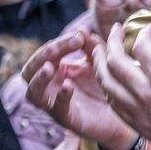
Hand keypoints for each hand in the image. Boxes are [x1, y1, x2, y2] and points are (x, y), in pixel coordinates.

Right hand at [24, 33, 138, 149]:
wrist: (120, 115)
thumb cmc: (103, 87)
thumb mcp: (98, 62)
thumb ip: (91, 47)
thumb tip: (82, 30)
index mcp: (55, 70)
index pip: (47, 53)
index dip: (59, 43)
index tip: (79, 36)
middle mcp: (49, 87)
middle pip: (30, 70)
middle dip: (40, 57)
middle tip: (53, 49)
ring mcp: (54, 104)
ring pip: (32, 93)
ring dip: (38, 79)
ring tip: (48, 68)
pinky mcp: (66, 119)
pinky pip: (57, 109)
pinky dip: (60, 97)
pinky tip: (68, 86)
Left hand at [94, 23, 150, 149]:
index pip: (141, 44)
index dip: (144, 32)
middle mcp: (144, 92)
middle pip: (114, 60)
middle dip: (112, 40)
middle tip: (115, 30)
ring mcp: (137, 109)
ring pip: (106, 82)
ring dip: (100, 63)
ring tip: (98, 51)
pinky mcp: (135, 123)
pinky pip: (112, 102)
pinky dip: (107, 86)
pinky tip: (109, 78)